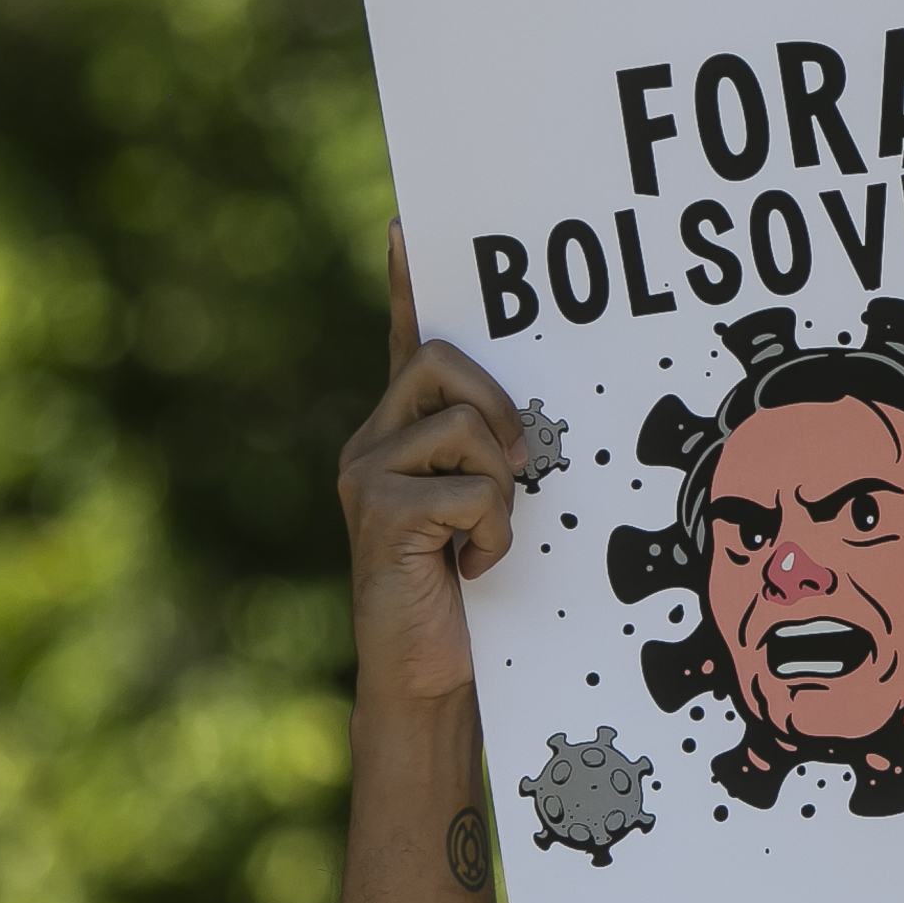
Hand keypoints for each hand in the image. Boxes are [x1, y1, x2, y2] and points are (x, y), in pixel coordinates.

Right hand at [340, 223, 530, 705]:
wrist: (429, 676)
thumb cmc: (468, 598)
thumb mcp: (488, 511)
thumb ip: (495, 459)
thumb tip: (536, 424)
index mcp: (400, 435)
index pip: (405, 343)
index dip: (406, 285)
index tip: (409, 227)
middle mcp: (372, 441)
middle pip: (443, 359)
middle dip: (498, 406)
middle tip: (518, 467)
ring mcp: (367, 472)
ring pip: (468, 427)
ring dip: (502, 489)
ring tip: (482, 539)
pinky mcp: (379, 509)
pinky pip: (472, 486)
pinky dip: (493, 532)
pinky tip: (470, 568)